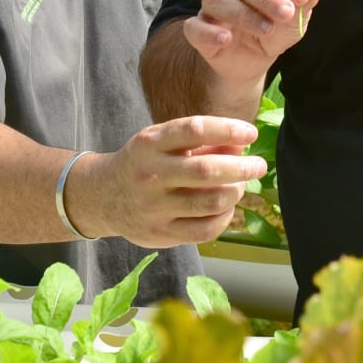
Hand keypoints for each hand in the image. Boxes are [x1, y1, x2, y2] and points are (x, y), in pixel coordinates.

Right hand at [82, 115, 265, 246]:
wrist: (103, 197)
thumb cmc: (144, 163)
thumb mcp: (163, 142)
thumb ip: (201, 141)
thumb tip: (242, 141)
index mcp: (150, 143)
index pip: (194, 130)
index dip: (228, 129)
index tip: (250, 132)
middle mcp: (150, 174)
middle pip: (207, 171)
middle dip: (242, 167)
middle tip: (259, 166)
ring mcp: (154, 207)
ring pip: (211, 202)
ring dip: (236, 192)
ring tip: (240, 185)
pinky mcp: (160, 234)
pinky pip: (205, 229)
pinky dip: (225, 217)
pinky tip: (226, 207)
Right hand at [182, 0, 318, 88]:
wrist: (253, 61)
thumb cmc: (274, 30)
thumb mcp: (294, 22)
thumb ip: (303, 7)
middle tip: (287, 13)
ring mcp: (211, 5)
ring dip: (244, 13)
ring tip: (267, 30)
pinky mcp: (198, 29)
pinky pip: (195, 26)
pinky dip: (209, 32)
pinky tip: (226, 39)